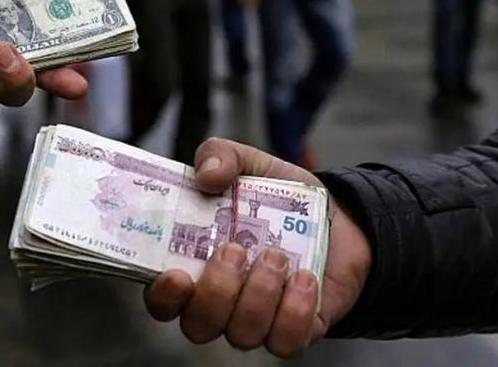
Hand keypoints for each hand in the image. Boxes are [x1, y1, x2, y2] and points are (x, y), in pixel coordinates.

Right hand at [143, 138, 370, 357]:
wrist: (336, 218)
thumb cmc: (277, 198)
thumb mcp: (248, 165)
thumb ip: (220, 156)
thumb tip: (208, 174)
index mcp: (193, 268)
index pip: (162, 300)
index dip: (163, 296)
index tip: (177, 275)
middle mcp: (219, 304)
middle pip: (198, 325)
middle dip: (217, 291)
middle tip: (236, 249)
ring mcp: (255, 322)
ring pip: (241, 334)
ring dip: (258, 295)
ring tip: (277, 255)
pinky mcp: (295, 332)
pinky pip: (286, 340)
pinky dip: (295, 311)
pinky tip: (304, 278)